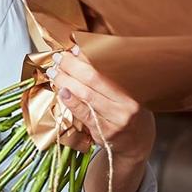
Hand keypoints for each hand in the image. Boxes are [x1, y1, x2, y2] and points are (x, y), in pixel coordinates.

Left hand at [47, 47, 155, 161]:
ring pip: (87, 96)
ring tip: (54, 72)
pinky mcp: (103, 133)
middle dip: (72, 67)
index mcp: (131, 92)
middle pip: (94, 80)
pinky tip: (61, 91)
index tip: (72, 48)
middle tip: (58, 58)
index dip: (87, 58)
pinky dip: (71, 101)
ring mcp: (114, 121)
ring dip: (66, 81)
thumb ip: (106, 80)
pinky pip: (83, 113)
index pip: (105, 70)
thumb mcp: (124, 96)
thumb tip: (80, 56)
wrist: (137, 143)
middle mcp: (125, 106)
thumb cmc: (128, 114)